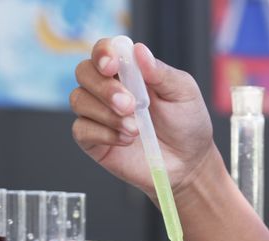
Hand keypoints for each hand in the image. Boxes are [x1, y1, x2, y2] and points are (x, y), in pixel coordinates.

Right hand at [70, 38, 214, 199]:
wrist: (188, 162)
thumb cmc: (187, 123)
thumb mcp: (184, 93)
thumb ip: (161, 73)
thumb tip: (139, 50)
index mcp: (129, 71)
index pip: (104, 51)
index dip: (103, 53)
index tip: (112, 66)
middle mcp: (108, 87)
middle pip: (84, 72)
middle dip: (105, 88)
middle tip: (130, 105)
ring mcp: (98, 113)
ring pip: (79, 100)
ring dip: (107, 114)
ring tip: (136, 129)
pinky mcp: (93, 138)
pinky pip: (81, 129)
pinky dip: (104, 134)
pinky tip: (126, 140)